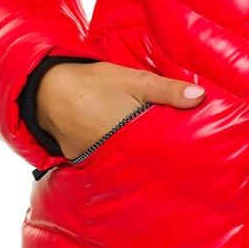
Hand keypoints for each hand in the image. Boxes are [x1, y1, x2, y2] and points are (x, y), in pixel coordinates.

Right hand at [36, 62, 205, 159]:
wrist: (48, 88)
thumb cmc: (96, 83)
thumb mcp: (135, 81)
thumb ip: (167, 91)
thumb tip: (201, 96)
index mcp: (129, 134)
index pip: (160, 152)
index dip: (176, 157)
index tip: (194, 159)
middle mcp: (111, 154)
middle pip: (142, 162)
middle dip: (159, 163)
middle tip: (182, 166)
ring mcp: (94, 161)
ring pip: (124, 165)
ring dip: (137, 162)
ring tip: (157, 164)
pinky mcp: (81, 163)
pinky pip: (104, 164)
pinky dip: (115, 160)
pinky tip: (126, 156)